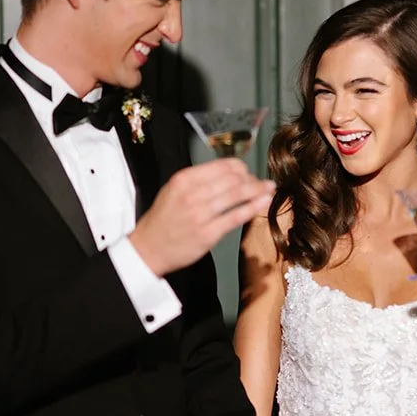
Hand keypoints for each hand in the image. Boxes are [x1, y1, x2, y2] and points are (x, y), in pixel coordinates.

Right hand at [131, 161, 274, 276]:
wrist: (147, 249)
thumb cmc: (162, 221)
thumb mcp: (173, 191)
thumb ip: (197, 181)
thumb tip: (228, 173)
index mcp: (183, 180)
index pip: (222, 166)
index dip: (241, 168)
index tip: (248, 173)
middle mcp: (192, 194)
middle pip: (233, 179)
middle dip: (252, 179)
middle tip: (261, 183)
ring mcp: (200, 214)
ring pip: (237, 195)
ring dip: (258, 190)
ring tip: (269, 189)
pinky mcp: (208, 234)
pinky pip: (236, 216)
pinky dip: (254, 207)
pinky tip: (264, 202)